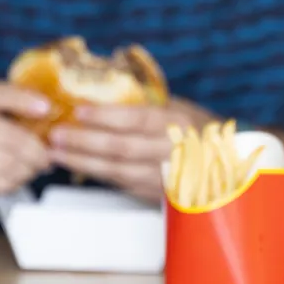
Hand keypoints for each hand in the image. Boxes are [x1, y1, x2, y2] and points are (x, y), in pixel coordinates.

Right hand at [0, 81, 51, 207]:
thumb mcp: (0, 111)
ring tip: (39, 165)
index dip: (22, 99)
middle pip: (6, 135)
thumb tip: (62, 110)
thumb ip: (23, 107)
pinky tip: (23, 174)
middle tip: (49, 155)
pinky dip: (19, 180)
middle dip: (35, 149)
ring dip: (30, 167)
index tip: (46, 107)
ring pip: (6, 163)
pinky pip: (2, 182)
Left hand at [49, 98, 215, 202]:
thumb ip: (145, 101)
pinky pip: (121, 184)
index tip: (78, 111)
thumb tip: (100, 88)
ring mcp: (165, 178)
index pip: (137, 119)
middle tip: (56, 135)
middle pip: (122, 149)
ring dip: (83, 163)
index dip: (106, 117)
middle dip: (84, 143)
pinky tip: (77, 166)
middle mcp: (172, 152)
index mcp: (178, 123)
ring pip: (118, 172)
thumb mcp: (178, 106)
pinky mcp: (157, 195)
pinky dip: (97, 175)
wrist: (227, 164)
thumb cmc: (197, 128)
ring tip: (56, 153)